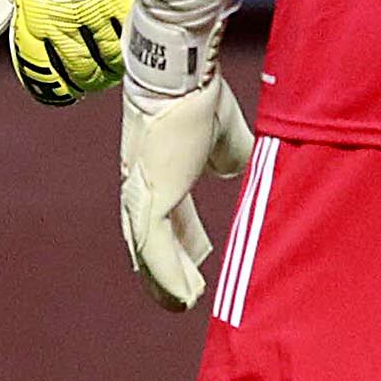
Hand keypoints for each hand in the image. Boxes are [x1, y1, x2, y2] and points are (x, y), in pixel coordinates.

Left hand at [118, 0, 252, 309]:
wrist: (182, 75)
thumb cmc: (198, 94)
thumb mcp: (224, 133)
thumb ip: (230, 154)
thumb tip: (236, 171)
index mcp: (159, 170)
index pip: (167, 215)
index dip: (181, 241)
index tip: (196, 261)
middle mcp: (144, 185)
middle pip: (151, 240)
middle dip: (166, 270)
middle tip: (184, 296)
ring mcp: (143, 193)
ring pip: (150, 252)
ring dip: (165, 282)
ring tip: (183, 306)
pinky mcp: (150, 197)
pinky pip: (156, 249)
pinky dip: (167, 277)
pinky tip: (181, 300)